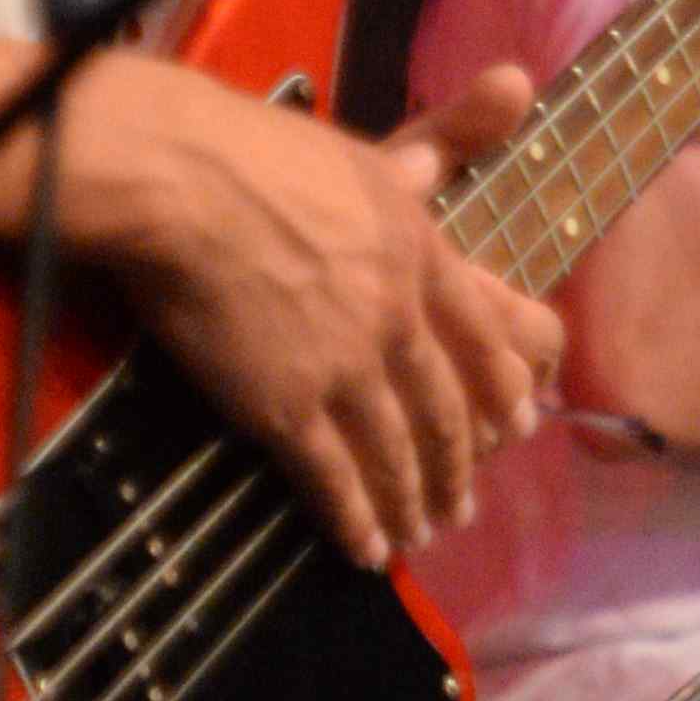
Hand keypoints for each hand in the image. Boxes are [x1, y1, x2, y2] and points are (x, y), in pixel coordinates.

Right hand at [63, 49, 556, 567]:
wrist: (182, 184)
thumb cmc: (256, 152)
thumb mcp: (355, 152)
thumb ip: (414, 164)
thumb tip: (453, 153)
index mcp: (419, 252)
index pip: (482, 336)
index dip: (502, 389)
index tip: (517, 428)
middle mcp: (397, 318)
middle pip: (444, 409)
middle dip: (457, 467)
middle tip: (463, 507)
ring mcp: (346, 368)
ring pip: (396, 452)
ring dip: (412, 503)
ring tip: (420, 536)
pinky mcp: (288, 408)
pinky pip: (332, 478)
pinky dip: (354, 519)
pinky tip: (364, 549)